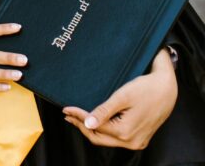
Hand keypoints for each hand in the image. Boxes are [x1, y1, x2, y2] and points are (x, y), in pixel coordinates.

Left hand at [62, 49, 176, 149]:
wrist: (167, 89)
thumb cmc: (146, 89)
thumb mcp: (122, 97)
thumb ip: (104, 111)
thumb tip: (87, 124)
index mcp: (126, 132)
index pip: (94, 127)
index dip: (78, 117)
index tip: (65, 108)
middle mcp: (132, 141)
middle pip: (99, 138)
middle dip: (81, 126)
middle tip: (68, 114)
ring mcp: (137, 142)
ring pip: (107, 140)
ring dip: (91, 130)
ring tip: (77, 118)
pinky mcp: (140, 138)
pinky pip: (116, 139)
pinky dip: (104, 132)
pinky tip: (96, 122)